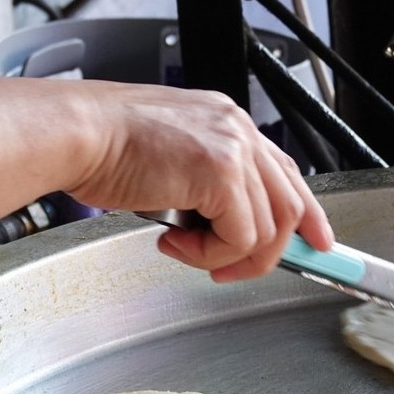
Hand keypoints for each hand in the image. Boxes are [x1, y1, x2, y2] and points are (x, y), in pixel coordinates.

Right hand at [62, 83, 333, 279]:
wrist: (76, 133)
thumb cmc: (102, 146)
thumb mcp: (168, 161)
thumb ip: (204, 185)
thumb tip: (219, 228)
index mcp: (227, 122)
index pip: (285, 172)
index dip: (306, 214)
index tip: (317, 243)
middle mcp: (238, 129)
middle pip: (289, 204)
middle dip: (271, 251)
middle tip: (229, 270)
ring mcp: (234, 149)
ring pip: (268, 228)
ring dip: (228, 256)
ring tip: (187, 252)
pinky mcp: (222, 173)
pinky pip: (240, 237)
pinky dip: (210, 254)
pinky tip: (174, 243)